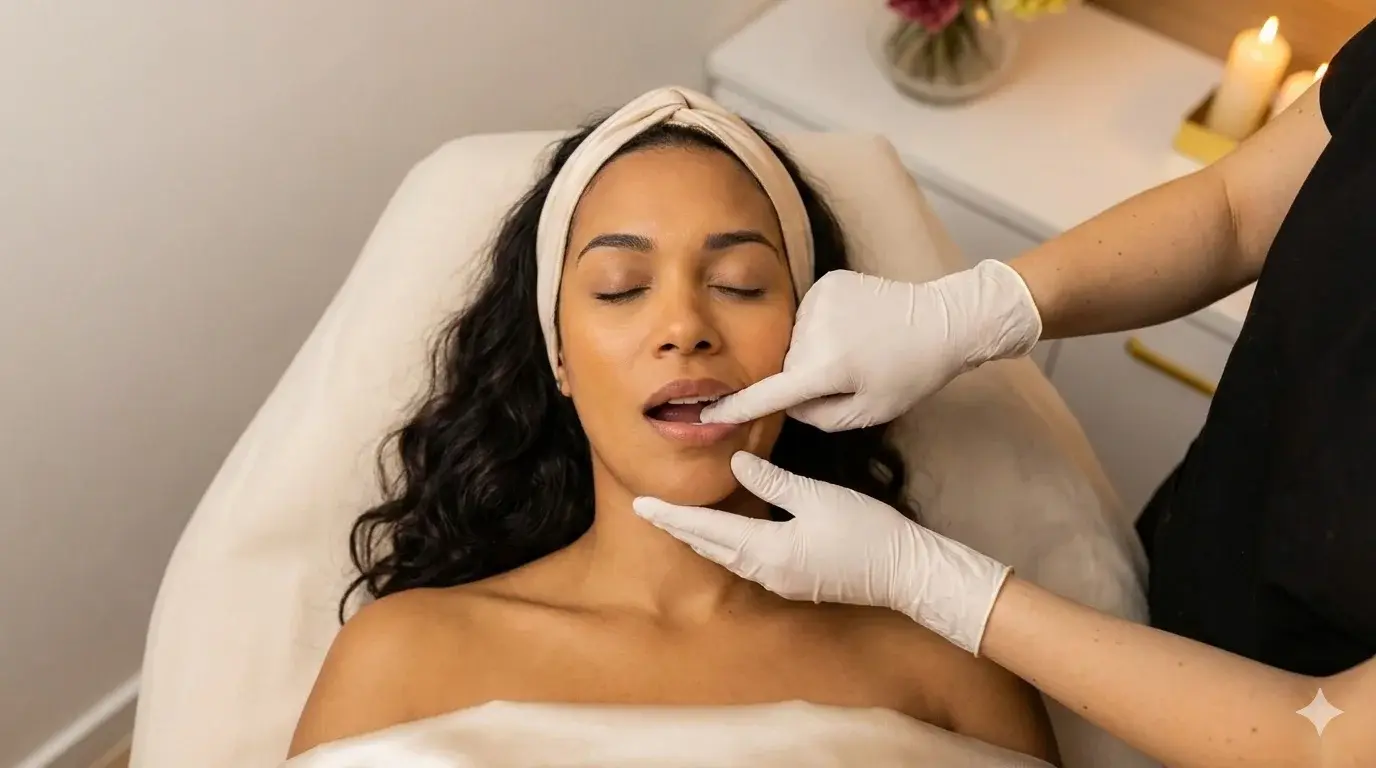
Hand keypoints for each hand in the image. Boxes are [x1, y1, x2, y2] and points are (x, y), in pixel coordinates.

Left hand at [633, 452, 1011, 654]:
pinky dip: (726, 547)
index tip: (642, 504)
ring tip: (677, 522)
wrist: (905, 571)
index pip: (706, 530)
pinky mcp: (796, 581)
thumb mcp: (816, 497)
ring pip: (727, 558)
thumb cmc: (865, 531)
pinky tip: (724, 537)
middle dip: (679, 528)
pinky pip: (747, 563)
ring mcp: (781, 581)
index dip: (672, 516)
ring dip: (700, 539)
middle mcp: (766, 571)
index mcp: (766, 550)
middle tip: (647, 510)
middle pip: (710, 547)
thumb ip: (772, 481)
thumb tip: (735, 462)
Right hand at [700, 260, 1041, 430]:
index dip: (737, 406)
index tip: (709, 413)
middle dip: (807, 377)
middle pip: (788, 365)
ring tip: (858, 350)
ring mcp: (820, 299)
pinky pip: (809, 316)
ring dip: (816, 351)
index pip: (769, 392)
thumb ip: (817, 416)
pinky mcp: (827, 281)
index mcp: (827, 367)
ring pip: (798, 340)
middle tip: (850, 377)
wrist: (943, 321)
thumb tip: (786, 402)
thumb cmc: (910, 374)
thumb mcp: (867, 412)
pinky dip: (824, 327)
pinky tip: (856, 327)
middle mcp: (816, 329)